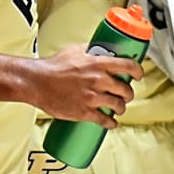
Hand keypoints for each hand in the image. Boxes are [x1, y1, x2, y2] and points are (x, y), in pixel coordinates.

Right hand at [21, 44, 142, 125]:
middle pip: (126, 90)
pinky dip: (111, 123)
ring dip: (120, 108)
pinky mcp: (85, 112)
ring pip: (118, 106)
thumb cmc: (51, 67)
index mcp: (98, 64)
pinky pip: (105, 120)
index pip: (129, 66)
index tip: (138, 75)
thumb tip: (101, 50)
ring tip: (116, 107)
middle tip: (124, 94)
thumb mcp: (73, 51)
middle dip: (127, 93)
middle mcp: (99, 80)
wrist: (35, 82)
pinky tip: (110, 122)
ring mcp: (93, 98)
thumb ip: (90, 51)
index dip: (138, 71)